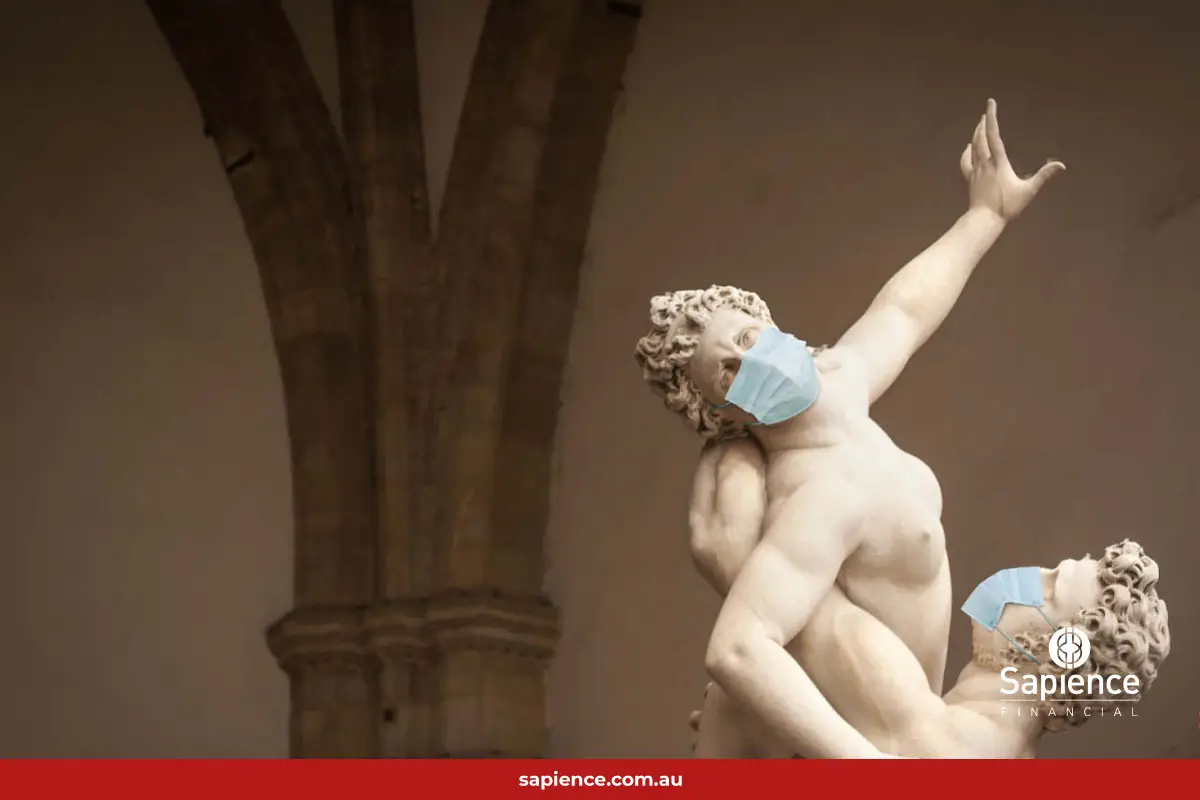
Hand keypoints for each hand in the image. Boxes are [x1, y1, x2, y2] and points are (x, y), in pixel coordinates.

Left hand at [960, 98, 1063, 220]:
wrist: (983, 220)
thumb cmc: (1006, 206)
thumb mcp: (1028, 191)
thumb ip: (1044, 176)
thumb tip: (1060, 165)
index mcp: (998, 162)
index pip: (993, 135)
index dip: (992, 117)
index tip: (990, 104)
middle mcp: (984, 164)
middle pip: (980, 138)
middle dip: (984, 123)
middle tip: (987, 112)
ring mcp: (975, 171)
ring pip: (973, 147)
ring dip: (976, 134)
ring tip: (980, 124)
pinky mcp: (970, 179)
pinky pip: (966, 161)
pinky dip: (967, 151)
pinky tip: (969, 147)